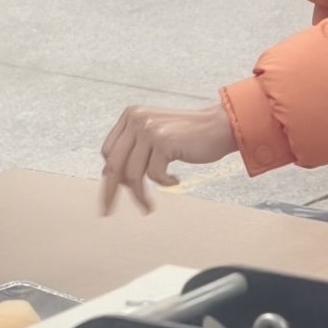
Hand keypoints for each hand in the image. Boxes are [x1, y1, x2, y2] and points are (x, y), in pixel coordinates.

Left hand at [99, 99, 238, 212]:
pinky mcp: (163, 141)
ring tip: (148, 207)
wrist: (219, 126)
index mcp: (131, 115)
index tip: (112, 193)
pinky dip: (164, 183)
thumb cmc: (190, 134)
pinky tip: (175, 181)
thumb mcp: (156, 135)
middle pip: (114, 164)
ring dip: (140, 195)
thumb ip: (135, 149)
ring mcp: (150, 129)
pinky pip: (154, 175)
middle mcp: (137, 119)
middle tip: (108, 212)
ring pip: (132, 173)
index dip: (109, 174)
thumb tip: (113, 178)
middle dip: (110, 192)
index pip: (108, 150)